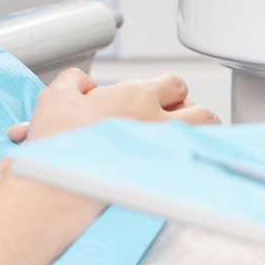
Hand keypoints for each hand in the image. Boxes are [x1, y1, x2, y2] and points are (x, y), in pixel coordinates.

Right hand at [0, 69, 220, 188]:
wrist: (60, 184)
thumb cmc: (59, 142)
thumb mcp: (55, 96)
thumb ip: (74, 81)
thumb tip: (85, 83)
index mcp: (135, 96)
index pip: (173, 83)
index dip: (167, 89)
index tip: (157, 98)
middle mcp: (159, 121)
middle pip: (202, 111)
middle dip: (194, 113)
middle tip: (178, 120)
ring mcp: (168, 152)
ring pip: (208, 139)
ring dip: (201, 137)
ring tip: (186, 142)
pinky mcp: (169, 179)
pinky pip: (196, 166)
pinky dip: (193, 163)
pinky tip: (180, 167)